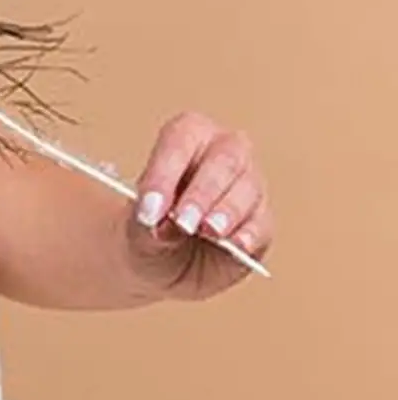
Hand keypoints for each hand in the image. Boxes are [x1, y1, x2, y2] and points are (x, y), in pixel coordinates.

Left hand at [127, 111, 272, 299]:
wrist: (164, 263)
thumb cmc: (152, 227)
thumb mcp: (139, 223)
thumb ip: (149, 219)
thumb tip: (163, 221)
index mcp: (187, 136)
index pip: (180, 139)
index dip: (165, 173)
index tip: (151, 208)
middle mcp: (223, 151)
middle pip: (224, 159)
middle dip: (202, 192)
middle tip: (183, 222)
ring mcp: (248, 184)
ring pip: (247, 188)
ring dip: (226, 212)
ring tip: (207, 233)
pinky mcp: (261, 220)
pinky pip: (261, 222)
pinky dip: (248, 234)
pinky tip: (235, 244)